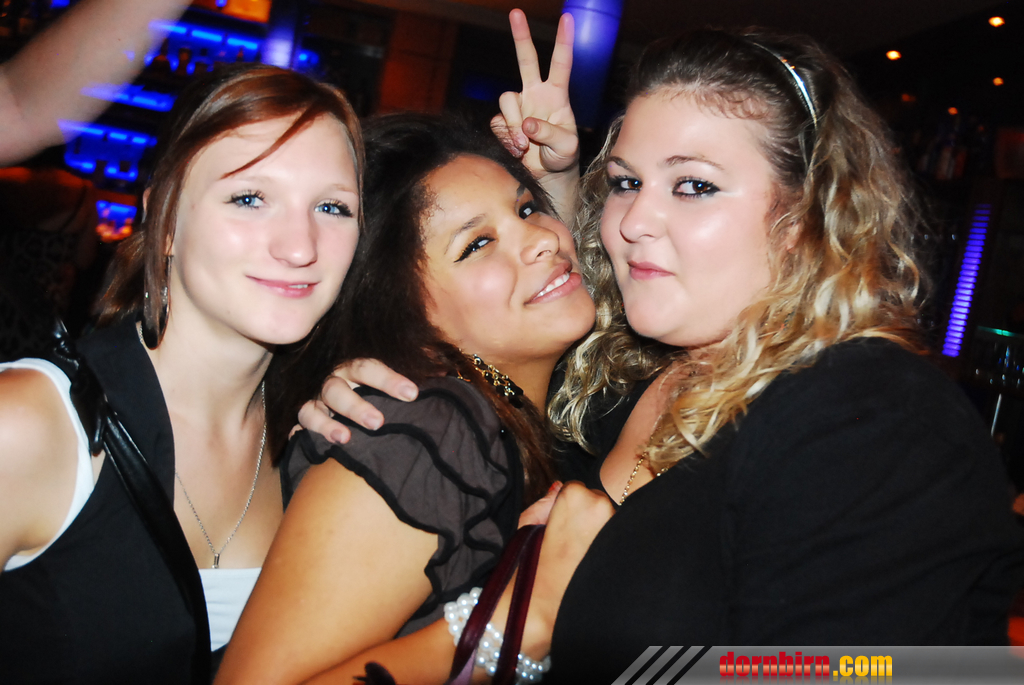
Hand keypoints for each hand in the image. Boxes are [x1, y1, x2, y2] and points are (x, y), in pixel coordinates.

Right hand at [297, 359, 417, 443]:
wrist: (336, 387)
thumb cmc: (371, 382)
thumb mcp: (390, 372)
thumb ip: (416, 368)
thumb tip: (445, 371)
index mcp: (354, 364)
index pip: (370, 367)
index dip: (389, 380)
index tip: (412, 394)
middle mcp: (333, 376)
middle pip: (340, 387)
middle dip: (358, 405)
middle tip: (378, 423)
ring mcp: (316, 395)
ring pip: (319, 404)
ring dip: (330, 422)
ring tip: (347, 439)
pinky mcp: (303, 413)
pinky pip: (304, 420)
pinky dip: (314, 430)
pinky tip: (327, 442)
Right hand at [490, 10, 578, 219]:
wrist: (547, 176)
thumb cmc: (563, 157)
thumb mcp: (566, 147)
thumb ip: (550, 133)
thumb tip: (527, 124)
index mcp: (556, 95)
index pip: (560, 63)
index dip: (563, 41)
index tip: (567, 18)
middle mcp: (535, 95)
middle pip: (526, 60)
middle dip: (520, 37)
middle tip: (516, 13)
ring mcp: (518, 108)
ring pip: (506, 100)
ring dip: (512, 125)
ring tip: (524, 146)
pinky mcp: (504, 123)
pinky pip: (498, 124)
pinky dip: (507, 138)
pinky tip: (517, 150)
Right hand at [521, 482, 614, 653]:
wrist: (541, 603)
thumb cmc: (529, 563)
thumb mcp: (527, 523)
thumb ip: (545, 500)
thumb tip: (558, 488)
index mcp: (575, 494)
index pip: (577, 489)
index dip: (568, 508)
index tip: (560, 525)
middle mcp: (600, 504)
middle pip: (597, 502)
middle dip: (586, 517)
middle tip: (570, 542)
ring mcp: (615, 526)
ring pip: (608, 520)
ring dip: (598, 532)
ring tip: (580, 555)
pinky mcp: (623, 548)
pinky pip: (616, 540)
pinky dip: (606, 548)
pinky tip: (591, 563)